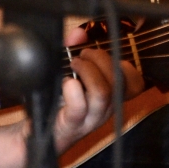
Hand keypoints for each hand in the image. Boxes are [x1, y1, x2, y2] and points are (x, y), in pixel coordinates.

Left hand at [53, 27, 143, 153]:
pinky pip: (79, 107)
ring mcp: (90, 120)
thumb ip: (73, 50)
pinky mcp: (71, 126)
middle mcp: (105, 109)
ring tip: (73, 64)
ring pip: (103, 92)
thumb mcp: (68, 74)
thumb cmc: (55, 102)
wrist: (35, 134)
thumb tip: (79, 33)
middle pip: (117, 80)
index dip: (125, 65)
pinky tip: (65, 82)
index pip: (133, 82)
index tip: (102, 54)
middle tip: (81, 55)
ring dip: (88, 70)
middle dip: (100, 58)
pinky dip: (73, 90)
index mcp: (109, 96)